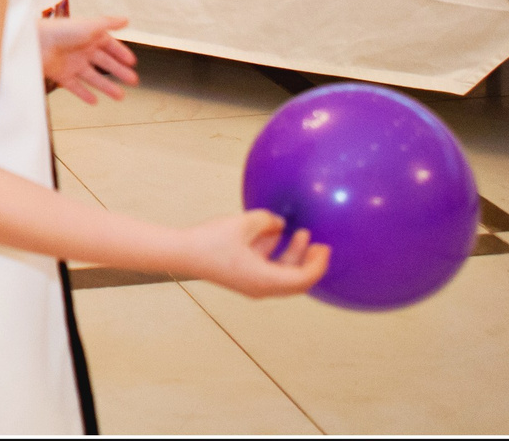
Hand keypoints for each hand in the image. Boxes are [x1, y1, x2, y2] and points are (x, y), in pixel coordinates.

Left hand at [38, 16, 138, 103]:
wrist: (36, 43)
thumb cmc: (61, 31)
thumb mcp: (90, 25)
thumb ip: (109, 23)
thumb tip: (126, 19)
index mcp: (88, 36)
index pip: (109, 45)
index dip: (121, 53)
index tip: (132, 62)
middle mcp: (81, 49)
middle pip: (104, 63)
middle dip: (119, 71)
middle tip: (133, 80)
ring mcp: (72, 63)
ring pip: (93, 77)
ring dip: (107, 86)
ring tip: (120, 96)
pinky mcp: (61, 75)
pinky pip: (76, 86)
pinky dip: (85, 94)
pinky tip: (95, 101)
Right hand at [177, 211, 330, 298]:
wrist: (182, 253)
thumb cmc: (211, 241)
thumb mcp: (243, 224)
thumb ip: (267, 221)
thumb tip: (279, 223)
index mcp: (265, 279)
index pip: (303, 278)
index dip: (318, 264)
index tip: (326, 247)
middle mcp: (262, 287)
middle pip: (296, 280)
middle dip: (310, 261)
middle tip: (320, 243)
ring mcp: (252, 284)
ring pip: (283, 274)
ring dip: (294, 255)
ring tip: (301, 233)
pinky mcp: (243, 277)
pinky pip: (269, 269)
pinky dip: (277, 254)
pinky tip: (276, 234)